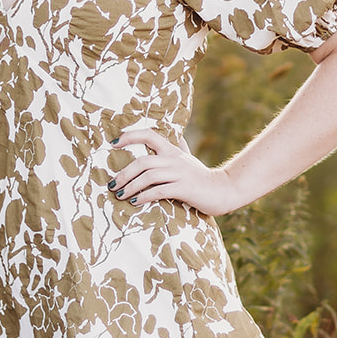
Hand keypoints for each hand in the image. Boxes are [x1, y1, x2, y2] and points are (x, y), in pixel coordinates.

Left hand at [108, 126, 242, 218]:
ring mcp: (180, 173)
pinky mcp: (184, 188)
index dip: (130, 136)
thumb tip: (177, 136)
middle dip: (124, 173)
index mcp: (173, 150)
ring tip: (120, 195)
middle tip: (112, 184)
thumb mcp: (188, 159)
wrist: (223, 190)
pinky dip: (145, 196)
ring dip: (130, 187)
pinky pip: (159, 191)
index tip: (113, 143)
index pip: (149, 135)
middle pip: (143, 161)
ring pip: (148, 176)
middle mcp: (174, 159)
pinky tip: (136, 202)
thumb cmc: (201, 177)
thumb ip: (180, 148)